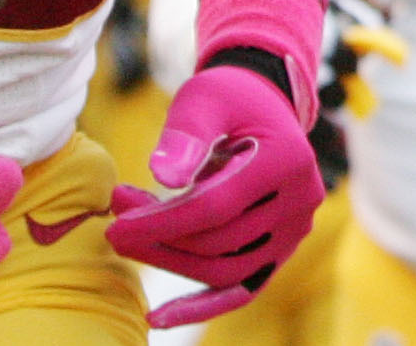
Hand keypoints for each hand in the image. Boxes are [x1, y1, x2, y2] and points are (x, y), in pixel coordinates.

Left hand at [107, 60, 324, 327]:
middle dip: (160, 238)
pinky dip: (202, 305)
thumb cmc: (228, 98)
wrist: (263, 104)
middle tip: (113, 226)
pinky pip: (241, 286)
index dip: (162, 221)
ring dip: (172, 261)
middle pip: (220, 242)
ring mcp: (295, 231)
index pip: (216, 207)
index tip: (116, 225)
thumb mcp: (204, 99)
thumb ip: (185, 134)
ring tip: (131, 237)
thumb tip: (163, 176)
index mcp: (287, 161)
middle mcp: (301, 202)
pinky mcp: (281, 249)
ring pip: (226, 269)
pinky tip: (159, 318)